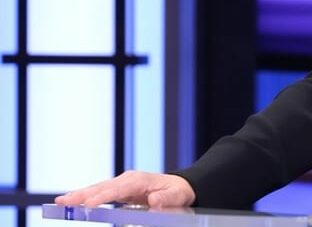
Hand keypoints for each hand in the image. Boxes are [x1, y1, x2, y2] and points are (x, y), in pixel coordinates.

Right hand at [55, 170, 195, 208]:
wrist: (179, 186)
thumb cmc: (178, 191)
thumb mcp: (178, 195)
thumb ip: (167, 199)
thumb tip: (154, 201)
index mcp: (140, 180)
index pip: (119, 189)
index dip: (104, 196)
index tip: (90, 204)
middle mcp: (128, 179)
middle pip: (102, 187)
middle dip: (82, 194)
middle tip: (63, 201)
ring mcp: (121, 183)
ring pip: (97, 188)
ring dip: (79, 195)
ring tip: (60, 202)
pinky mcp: (118, 190)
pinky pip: (99, 193)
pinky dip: (85, 196)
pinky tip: (71, 201)